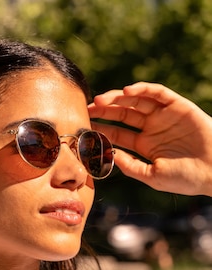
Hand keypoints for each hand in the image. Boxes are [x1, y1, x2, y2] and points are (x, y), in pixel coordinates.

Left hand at [88, 82, 211, 195]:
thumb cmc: (186, 179)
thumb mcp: (152, 176)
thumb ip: (130, 166)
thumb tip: (108, 156)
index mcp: (144, 145)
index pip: (116, 133)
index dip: (100, 128)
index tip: (84, 127)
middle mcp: (152, 128)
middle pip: (122, 114)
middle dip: (104, 110)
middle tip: (88, 109)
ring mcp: (165, 116)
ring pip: (136, 101)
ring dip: (118, 98)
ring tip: (101, 100)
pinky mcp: (178, 106)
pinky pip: (158, 93)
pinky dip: (143, 89)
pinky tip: (127, 91)